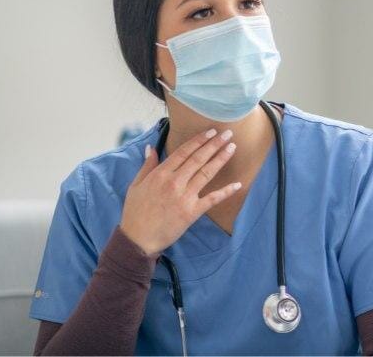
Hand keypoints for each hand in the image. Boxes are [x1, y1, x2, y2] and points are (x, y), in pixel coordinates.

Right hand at [120, 128, 240, 255]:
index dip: (199, 140)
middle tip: (228, 134)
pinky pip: (212, 199)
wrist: (138, 239)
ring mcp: (184, 197)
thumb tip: (151, 147)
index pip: (184, 152)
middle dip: (214, 144)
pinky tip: (237, 184)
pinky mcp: (192, 212)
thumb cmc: (135, 212)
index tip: (211, 132)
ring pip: (206, 173)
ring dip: (221, 159)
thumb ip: (147, 165)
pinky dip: (226, 192)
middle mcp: (174, 182)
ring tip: (232, 148)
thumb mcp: (136, 185)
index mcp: (160, 174)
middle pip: (198, 159)